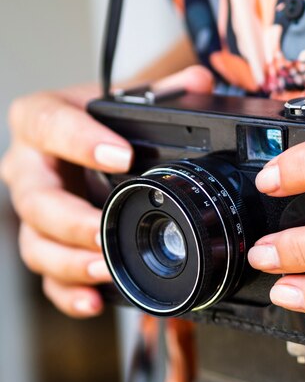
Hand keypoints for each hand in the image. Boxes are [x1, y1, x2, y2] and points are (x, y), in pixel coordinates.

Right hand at [0, 66, 212, 317]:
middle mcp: (29, 166)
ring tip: (105, 269)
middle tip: (104, 230)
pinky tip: (94, 300)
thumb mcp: (127, 98)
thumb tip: (199, 80)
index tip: (121, 156)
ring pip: (35, 242)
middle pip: (34, 198)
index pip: (49, 125)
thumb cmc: (101, 121)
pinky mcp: (47, 241)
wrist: (86, 141)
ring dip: (69, 261)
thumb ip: (162, 90)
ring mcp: (34, 209)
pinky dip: (68, 291)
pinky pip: (48, 273)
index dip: (80, 141)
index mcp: (42, 121)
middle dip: (69, 218)